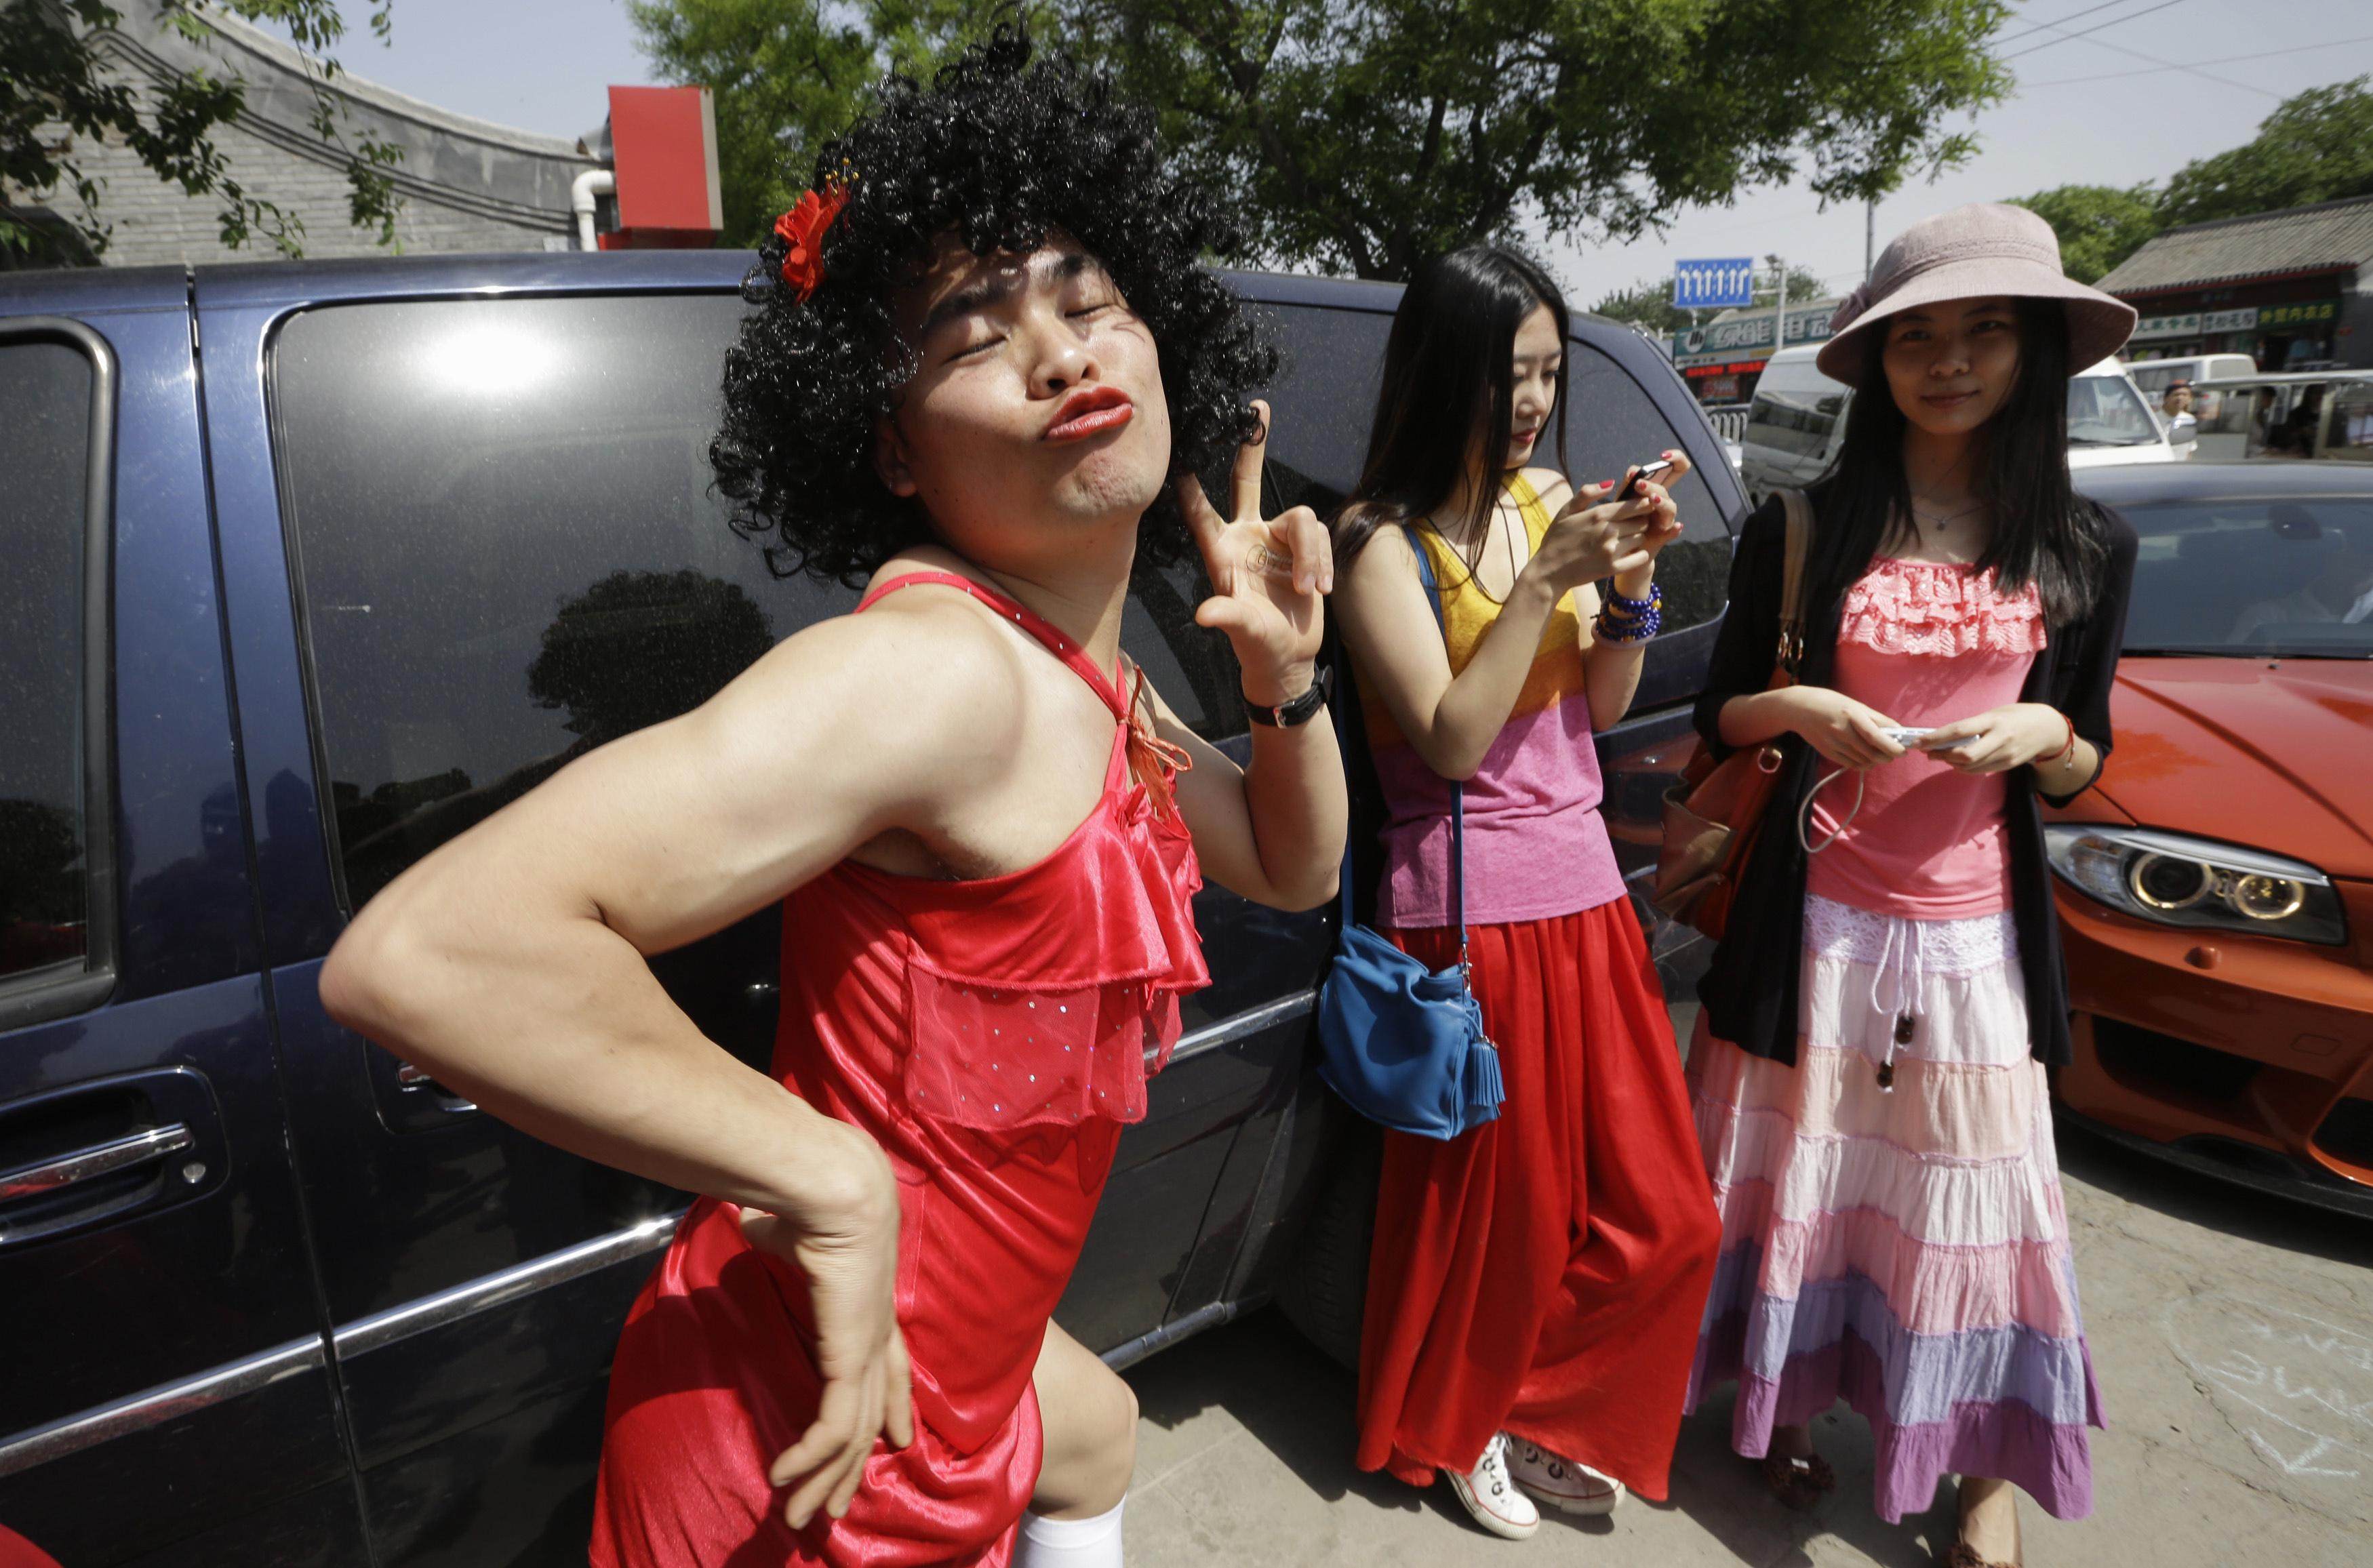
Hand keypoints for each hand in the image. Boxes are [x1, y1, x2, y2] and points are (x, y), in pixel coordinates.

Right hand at [741, 1123, 913, 1529]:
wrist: (837, 1187)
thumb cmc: (813, 1197)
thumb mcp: (791, 1228)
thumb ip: (775, 1234)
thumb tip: (751, 1216)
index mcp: (870, 1306)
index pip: (891, 1369)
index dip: (894, 1406)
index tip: (898, 1439)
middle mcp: (876, 1335)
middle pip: (873, 1416)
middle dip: (851, 1467)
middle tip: (832, 1507)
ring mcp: (867, 1349)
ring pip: (854, 1434)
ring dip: (823, 1478)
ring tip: (800, 1515)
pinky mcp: (850, 1357)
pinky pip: (834, 1425)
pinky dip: (809, 1456)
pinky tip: (785, 1476)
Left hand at [1176, 399, 1328, 706]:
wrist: (1290, 656)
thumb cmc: (1257, 645)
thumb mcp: (1242, 632)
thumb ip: (1227, 617)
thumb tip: (1205, 615)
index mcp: (1222, 552)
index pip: (1201, 514)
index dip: (1191, 489)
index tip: (1181, 461)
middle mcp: (1248, 537)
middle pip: (1247, 481)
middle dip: (1253, 445)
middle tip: (1258, 408)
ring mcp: (1277, 540)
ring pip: (1302, 519)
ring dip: (1310, 554)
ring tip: (1310, 589)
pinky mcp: (1306, 547)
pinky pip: (1321, 538)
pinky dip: (1322, 563)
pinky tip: (1319, 590)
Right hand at [1534, 458, 1681, 591]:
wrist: (1548, 571)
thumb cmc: (1556, 539)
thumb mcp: (1566, 511)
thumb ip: (1587, 493)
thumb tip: (1610, 483)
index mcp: (1598, 514)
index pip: (1634, 505)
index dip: (1643, 504)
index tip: (1643, 506)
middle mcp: (1607, 531)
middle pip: (1642, 521)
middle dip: (1639, 521)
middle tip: (1631, 525)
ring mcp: (1611, 551)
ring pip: (1641, 539)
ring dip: (1637, 538)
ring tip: (1626, 540)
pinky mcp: (1612, 568)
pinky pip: (1640, 559)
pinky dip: (1639, 555)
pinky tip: (1631, 554)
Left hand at [1611, 450, 1692, 597]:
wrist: (1618, 551)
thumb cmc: (1619, 521)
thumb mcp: (1621, 501)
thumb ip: (1628, 485)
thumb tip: (1634, 470)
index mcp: (1655, 489)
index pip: (1675, 468)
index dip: (1675, 458)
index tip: (1663, 456)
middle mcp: (1663, 501)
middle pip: (1670, 488)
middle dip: (1656, 483)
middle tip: (1640, 485)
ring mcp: (1665, 519)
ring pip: (1670, 507)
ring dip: (1662, 502)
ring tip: (1651, 500)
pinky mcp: (1663, 536)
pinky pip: (1672, 532)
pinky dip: (1675, 529)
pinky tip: (1676, 527)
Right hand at [1784, 686, 1907, 770]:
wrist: (1799, 709)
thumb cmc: (1831, 703)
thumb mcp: (1855, 705)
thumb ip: (1876, 718)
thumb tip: (1898, 730)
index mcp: (1852, 715)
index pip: (1875, 736)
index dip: (1892, 746)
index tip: (1903, 750)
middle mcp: (1842, 731)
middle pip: (1871, 752)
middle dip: (1888, 756)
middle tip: (1894, 753)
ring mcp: (1834, 743)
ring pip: (1863, 761)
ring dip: (1876, 760)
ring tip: (1880, 754)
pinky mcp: (1828, 752)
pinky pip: (1851, 764)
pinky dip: (1863, 764)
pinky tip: (1866, 758)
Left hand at [1919, 703, 2068, 774]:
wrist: (2049, 728)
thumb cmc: (2017, 715)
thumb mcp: (1995, 713)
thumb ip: (1974, 724)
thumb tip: (1945, 735)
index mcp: (1994, 720)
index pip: (1959, 730)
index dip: (1936, 738)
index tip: (1919, 742)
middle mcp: (2000, 738)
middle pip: (1964, 755)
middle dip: (1941, 755)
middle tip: (1927, 752)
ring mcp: (2005, 754)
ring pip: (1970, 766)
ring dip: (1950, 763)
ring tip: (1939, 756)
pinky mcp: (2008, 765)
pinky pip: (1980, 770)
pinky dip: (1964, 768)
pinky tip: (1956, 762)